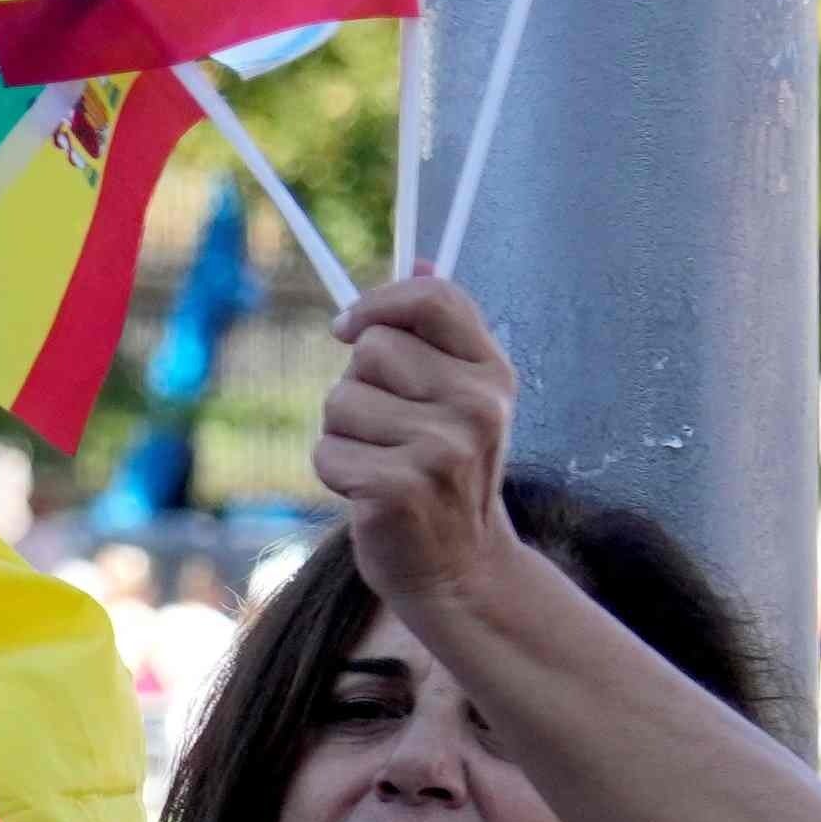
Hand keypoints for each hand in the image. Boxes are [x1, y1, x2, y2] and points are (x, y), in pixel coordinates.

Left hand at [306, 270, 526, 621]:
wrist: (460, 567)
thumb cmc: (446, 473)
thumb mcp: (457, 397)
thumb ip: (437, 331)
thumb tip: (420, 254)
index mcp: (492, 373)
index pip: (434, 298)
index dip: (380, 303)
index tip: (348, 328)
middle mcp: (477, 406)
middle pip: (370, 350)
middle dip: (358, 387)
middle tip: (388, 432)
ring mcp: (442, 448)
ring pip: (340, 402)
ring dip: (343, 436)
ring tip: (381, 465)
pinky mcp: (399, 488)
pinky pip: (327, 452)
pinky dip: (334, 474)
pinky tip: (370, 496)